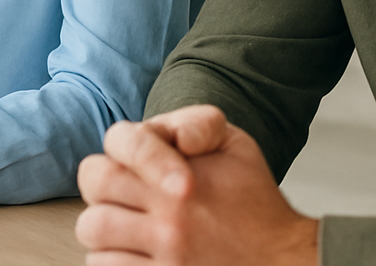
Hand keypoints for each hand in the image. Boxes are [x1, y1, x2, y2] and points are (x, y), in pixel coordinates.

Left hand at [75, 105, 319, 265]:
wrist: (281, 260)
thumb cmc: (251, 201)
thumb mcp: (234, 144)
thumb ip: (195, 124)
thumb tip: (169, 133)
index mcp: (184, 174)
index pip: (120, 143)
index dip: (124, 150)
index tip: (147, 164)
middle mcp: (170, 215)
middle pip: (95, 184)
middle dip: (103, 184)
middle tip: (123, 194)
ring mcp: (165, 254)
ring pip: (93, 231)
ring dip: (103, 226)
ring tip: (126, 225)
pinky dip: (110, 258)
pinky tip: (132, 252)